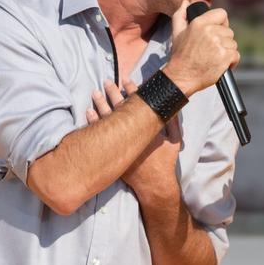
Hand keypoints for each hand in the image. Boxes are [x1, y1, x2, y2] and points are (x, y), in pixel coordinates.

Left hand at [86, 79, 181, 195]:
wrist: (154, 185)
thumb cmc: (165, 162)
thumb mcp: (174, 141)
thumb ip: (173, 122)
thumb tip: (173, 106)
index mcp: (147, 128)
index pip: (138, 103)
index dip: (133, 90)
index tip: (127, 80)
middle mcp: (132, 133)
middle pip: (120, 108)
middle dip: (113, 93)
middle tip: (107, 81)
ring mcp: (120, 143)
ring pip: (107, 118)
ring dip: (101, 104)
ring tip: (95, 93)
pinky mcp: (112, 152)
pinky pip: (99, 134)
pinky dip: (94, 122)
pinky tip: (89, 112)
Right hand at [162, 0, 239, 96]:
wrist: (181, 77)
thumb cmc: (180, 56)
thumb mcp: (176, 32)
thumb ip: (180, 15)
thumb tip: (185, 2)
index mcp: (200, 23)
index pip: (222, 14)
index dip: (221, 23)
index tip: (217, 31)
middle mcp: (210, 31)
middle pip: (229, 31)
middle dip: (223, 40)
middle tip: (211, 49)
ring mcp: (218, 44)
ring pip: (233, 43)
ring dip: (227, 51)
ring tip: (214, 57)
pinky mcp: (225, 57)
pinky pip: (236, 55)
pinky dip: (231, 61)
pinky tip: (220, 64)